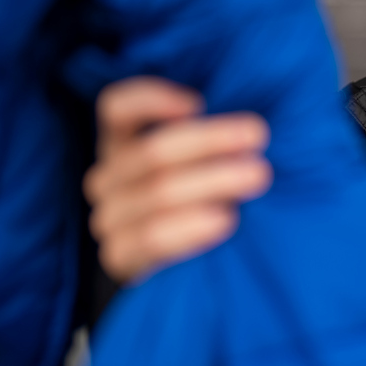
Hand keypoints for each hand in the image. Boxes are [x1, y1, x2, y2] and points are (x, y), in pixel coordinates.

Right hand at [84, 76, 271, 282]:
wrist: (168, 265)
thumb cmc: (194, 196)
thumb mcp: (194, 160)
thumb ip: (208, 139)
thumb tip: (254, 126)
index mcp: (120, 142)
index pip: (116, 108)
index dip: (151, 100)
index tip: (198, 104)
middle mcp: (107, 177)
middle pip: (152, 151)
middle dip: (210, 140)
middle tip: (258, 137)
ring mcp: (108, 217)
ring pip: (158, 193)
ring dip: (213, 181)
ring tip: (256, 175)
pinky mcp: (118, 255)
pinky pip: (153, 238)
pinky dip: (190, 227)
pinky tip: (225, 219)